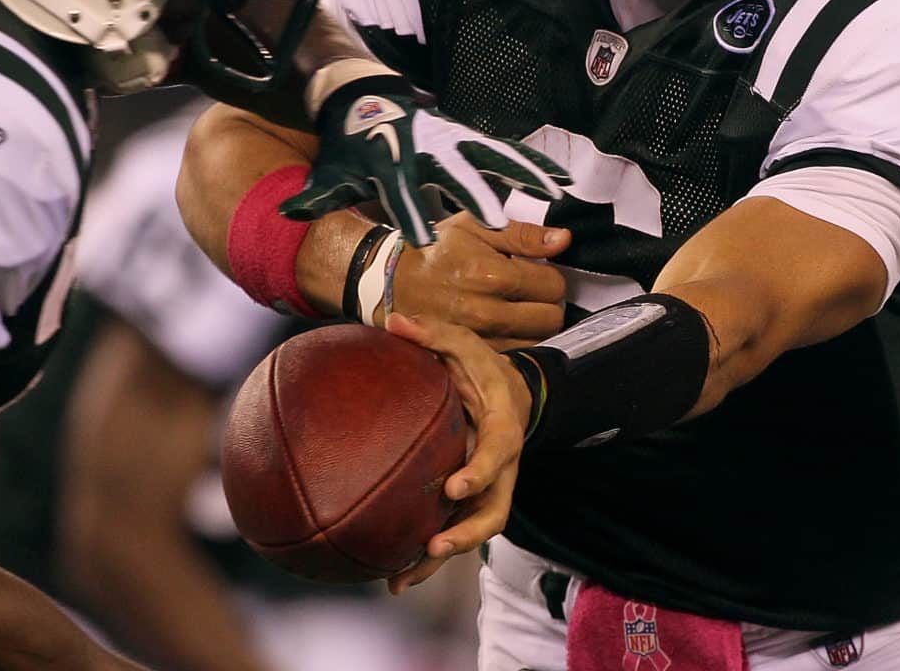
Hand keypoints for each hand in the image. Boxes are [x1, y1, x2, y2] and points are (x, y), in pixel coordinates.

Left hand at [282, 82, 571, 247]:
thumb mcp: (333, 172)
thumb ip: (318, 196)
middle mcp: (428, 149)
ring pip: (492, 157)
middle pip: (455, 173)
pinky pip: (507, 152)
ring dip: (523, 174)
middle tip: (496, 222)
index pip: (401, 192)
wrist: (368, 102)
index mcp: (393, 164)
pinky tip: (562, 179)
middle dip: (474, 195)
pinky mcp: (471, 138)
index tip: (421, 241)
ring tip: (553, 193)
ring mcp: (454, 140)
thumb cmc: (353, 148)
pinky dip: (534, 163)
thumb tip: (287, 212)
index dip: (409, 214)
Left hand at [382, 312, 530, 594]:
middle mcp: (500, 469)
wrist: (509, 393)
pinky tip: (389, 574)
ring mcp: (487, 490)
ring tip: (399, 580)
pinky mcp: (469, 502)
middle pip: (492, 512)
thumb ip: (433, 333)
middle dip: (465, 533)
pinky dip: (424, 557)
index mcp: (503, 429)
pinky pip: (451, 530)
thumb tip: (393, 320)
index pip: (499, 455)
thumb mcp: (465, 343)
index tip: (456, 486)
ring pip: (470, 532)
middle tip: (434, 545)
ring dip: (438, 560)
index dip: (481, 473)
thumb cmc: (482, 367)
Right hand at [392, 214, 569, 347]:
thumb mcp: (475, 226)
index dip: (550, 277)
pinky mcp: (470, 354)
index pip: (554, 286)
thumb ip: (523, 234)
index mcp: (494, 275)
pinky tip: (505, 327)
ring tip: (520, 310)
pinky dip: (516, 342)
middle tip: (533, 293)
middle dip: (548, 304)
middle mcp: (489, 311)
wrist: (391, 281)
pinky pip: (513, 355)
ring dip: (535, 326)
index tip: (537, 273)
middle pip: (551, 319)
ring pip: (536, 341)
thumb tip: (563, 240)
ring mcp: (480, 338)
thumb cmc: (434, 250)